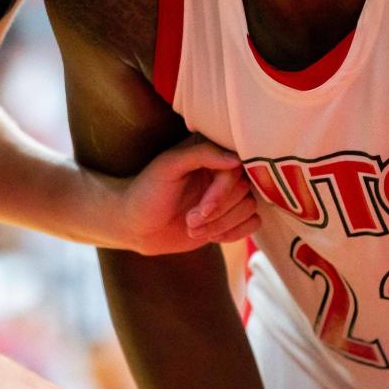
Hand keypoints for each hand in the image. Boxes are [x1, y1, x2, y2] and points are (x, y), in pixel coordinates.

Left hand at [121, 137, 258, 255]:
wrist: (136, 226)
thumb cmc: (147, 192)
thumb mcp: (168, 166)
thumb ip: (202, 154)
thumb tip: (237, 158)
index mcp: (208, 152)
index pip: (236, 167)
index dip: (223, 191)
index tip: (202, 209)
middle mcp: (221, 171)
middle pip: (246, 189)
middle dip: (218, 212)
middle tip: (190, 220)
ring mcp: (227, 195)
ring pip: (250, 207)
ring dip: (222, 224)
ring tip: (192, 228)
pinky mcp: (229, 217)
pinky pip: (253, 222)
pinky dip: (234, 233)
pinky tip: (209, 236)